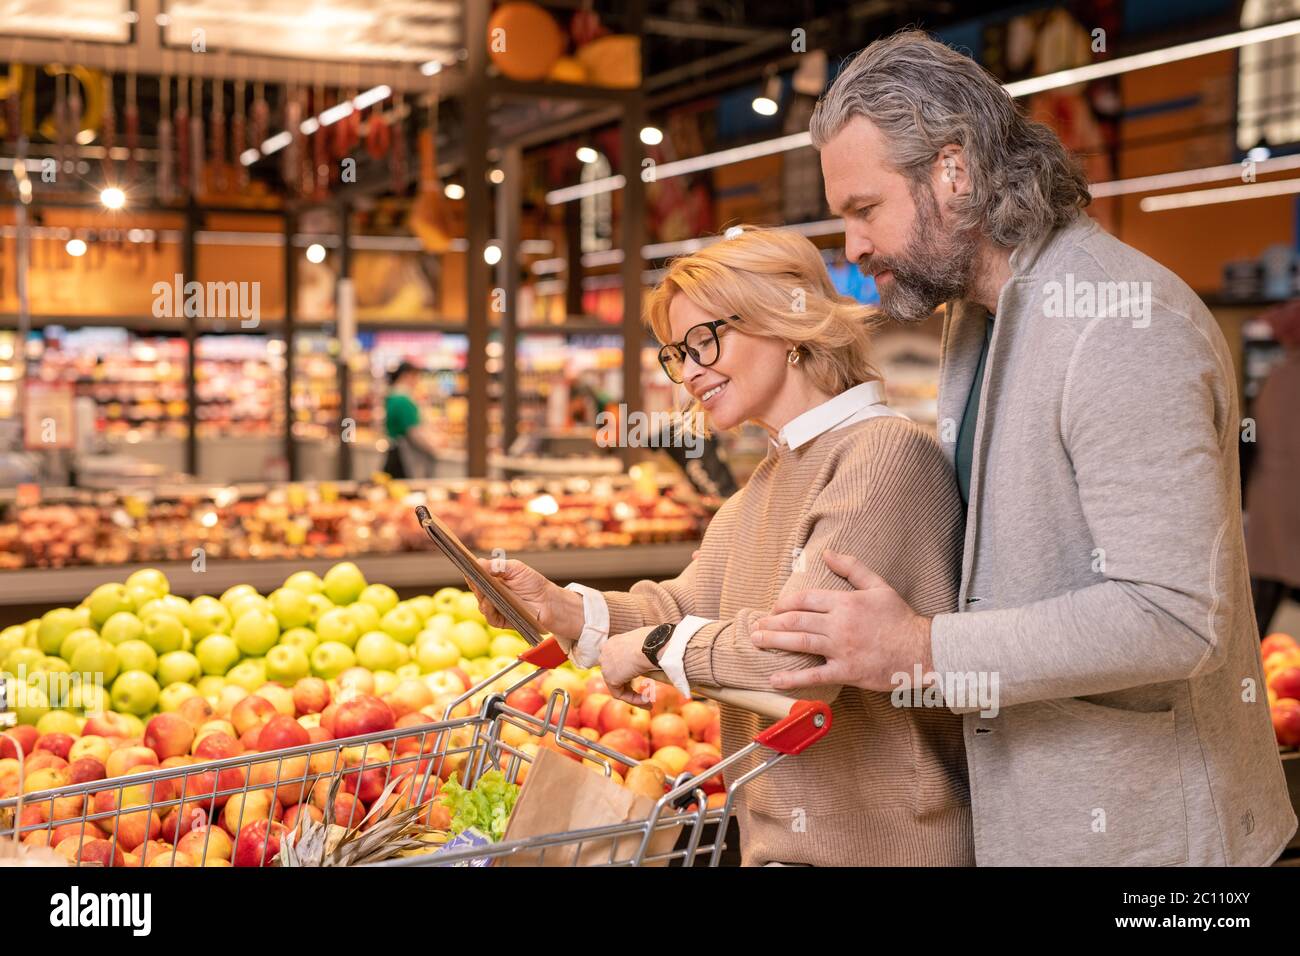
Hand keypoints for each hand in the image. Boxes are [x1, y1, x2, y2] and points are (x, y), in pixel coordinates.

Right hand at [471, 558, 583, 640]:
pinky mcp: (501, 621)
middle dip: (475, 584)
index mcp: (494, 580)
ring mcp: (496, 608)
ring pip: (481, 604)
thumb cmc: (534, 584)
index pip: (477, 576)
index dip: (471, 572)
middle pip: (477, 590)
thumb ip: (498, 566)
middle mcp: (492, 595)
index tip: (467, 567)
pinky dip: (488, 610)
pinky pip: (490, 617)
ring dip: (481, 598)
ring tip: (484, 592)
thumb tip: (479, 562)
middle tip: (474, 578)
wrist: (550, 602)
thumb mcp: (516, 569)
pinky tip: (490, 603)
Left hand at [598, 627, 656, 707]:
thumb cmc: (657, 641)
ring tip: (648, 702)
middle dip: (628, 685)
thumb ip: (644, 651)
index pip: (616, 659)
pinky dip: (634, 699)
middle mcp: (606, 652)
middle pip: (614, 673)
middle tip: (643, 693)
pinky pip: (620, 694)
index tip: (640, 677)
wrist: (653, 645)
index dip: (627, 671)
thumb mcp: (649, 643)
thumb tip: (654, 658)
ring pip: (617, 685)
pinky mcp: (610, 678)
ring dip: (633, 696)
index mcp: (614, 641)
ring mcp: (605, 665)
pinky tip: (647, 702)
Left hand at [750, 550, 933, 691]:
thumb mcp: (879, 586)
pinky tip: (774, 678)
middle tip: (756, 626)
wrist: (922, 650)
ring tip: (756, 641)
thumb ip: (852, 568)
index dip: (785, 603)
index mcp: (845, 602)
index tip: (775, 608)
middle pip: (796, 621)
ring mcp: (841, 649)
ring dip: (774, 642)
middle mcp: (839, 624)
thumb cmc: (900, 618)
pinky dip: (792, 677)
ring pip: (799, 643)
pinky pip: (814, 676)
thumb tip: (828, 554)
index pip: (805, 599)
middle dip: (772, 623)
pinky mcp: (846, 671)